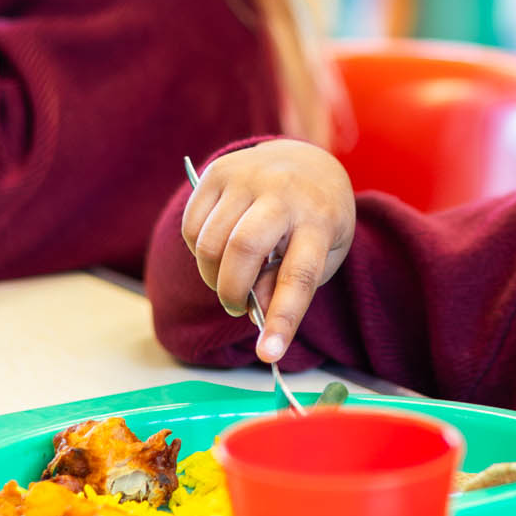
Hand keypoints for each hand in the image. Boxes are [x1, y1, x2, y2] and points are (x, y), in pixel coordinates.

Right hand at [178, 140, 355, 362]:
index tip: (270, 354)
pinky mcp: (218, 171)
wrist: (308, 160)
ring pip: (210, 241)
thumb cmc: (317, 219)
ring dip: (212, 276)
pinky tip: (218, 250)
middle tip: (236, 306)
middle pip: (243, 249)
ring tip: (229, 278)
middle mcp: (284, 193)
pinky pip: (192, 226)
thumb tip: (255, 314)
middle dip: (231, 292)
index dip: (283, 319)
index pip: (300, 276)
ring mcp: (248, 177)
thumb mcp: (323, 255)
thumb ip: (289, 286)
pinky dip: (197, 252)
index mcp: (319, 219)